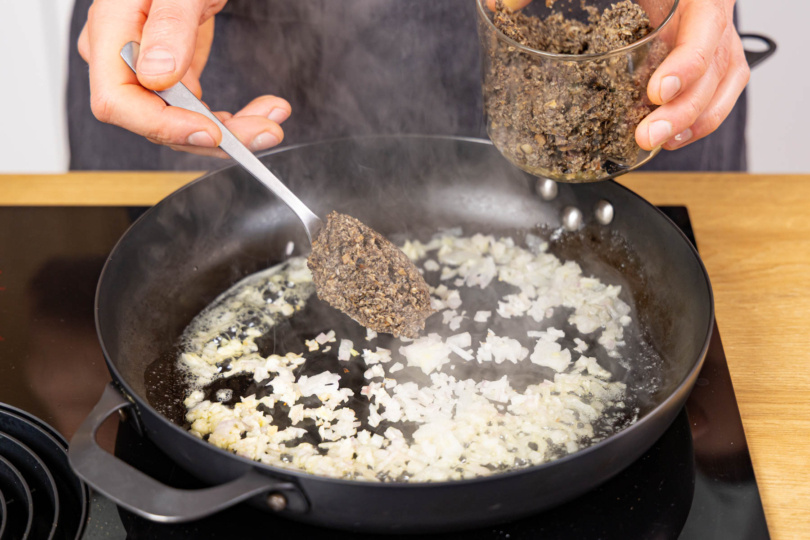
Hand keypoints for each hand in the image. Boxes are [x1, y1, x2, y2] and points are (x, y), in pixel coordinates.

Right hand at [77, 0, 289, 157]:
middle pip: (157, 121)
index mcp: (111, 30)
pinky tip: (261, 111)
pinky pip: (195, 111)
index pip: (117, 101)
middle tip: (266, 131)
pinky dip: (229, 118)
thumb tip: (155, 74)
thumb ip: (170, 24)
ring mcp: (146, 70)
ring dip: (231, 131)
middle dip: (214, 135)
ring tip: (272, 121)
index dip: (163, 126)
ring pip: (181, 123)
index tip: (210, 132)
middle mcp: (121, 57)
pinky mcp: (172, 76)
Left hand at [486, 0, 749, 152]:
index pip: (708, 27)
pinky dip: (698, 117)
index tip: (656, 91)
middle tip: (646, 134)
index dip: (688, 64)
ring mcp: (710, 32)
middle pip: (718, 65)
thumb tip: (498, 5)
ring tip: (656, 143)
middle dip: (685, 109)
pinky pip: (717, 88)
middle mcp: (707, 11)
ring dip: (694, 120)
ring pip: (724, 82)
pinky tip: (669, 137)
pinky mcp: (701, 52)